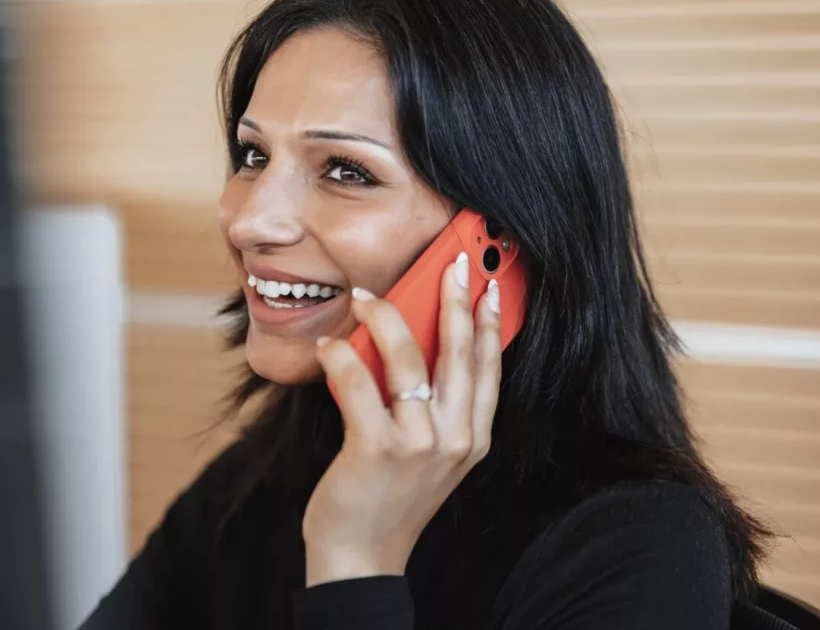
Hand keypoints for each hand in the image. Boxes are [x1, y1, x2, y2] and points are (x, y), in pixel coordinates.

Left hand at [304, 252, 502, 585]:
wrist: (361, 556)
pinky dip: (342, 357)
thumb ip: (432, 407)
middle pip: (460, 353)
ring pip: (408, 359)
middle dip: (456, 299)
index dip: (490, 322)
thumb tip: (413, 343)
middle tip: (449, 262)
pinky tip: (329, 345)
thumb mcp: (428, 454)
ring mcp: (419, 445)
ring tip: (367, 296)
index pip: (488, 368)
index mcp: (472, 438)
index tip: (489, 285)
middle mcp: (454, 439)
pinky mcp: (377, 449)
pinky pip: (360, 385)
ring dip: (387, 317)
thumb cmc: (389, 498)